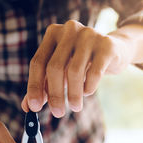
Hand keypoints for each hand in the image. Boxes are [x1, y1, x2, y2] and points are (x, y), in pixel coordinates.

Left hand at [22, 20, 137, 116]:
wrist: (115, 50)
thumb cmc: (82, 63)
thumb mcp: (61, 72)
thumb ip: (44, 86)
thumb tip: (27, 107)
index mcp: (53, 34)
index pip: (38, 62)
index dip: (34, 86)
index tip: (34, 107)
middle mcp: (69, 30)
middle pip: (55, 67)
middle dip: (55, 94)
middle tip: (57, 113)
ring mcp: (89, 35)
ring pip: (74, 71)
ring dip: (73, 94)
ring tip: (75, 106)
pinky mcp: (106, 45)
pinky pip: (94, 72)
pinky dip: (89, 87)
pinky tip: (87, 92)